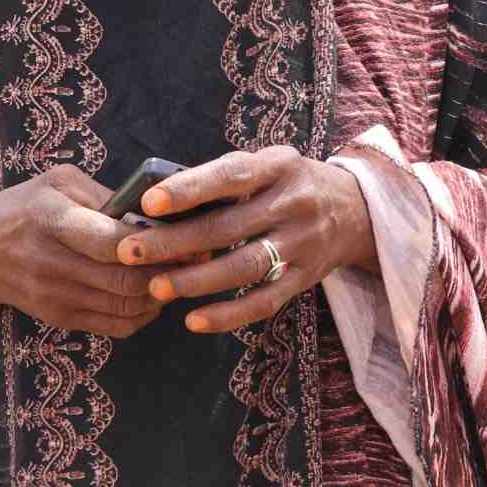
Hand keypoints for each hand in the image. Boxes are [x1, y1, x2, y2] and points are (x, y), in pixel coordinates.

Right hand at [0, 164, 164, 342]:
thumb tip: (152, 215)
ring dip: (162, 293)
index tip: (181, 234)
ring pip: (127, 306)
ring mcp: (56, 296)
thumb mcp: (56, 183)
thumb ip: (104, 196)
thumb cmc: (23, 209)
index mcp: (51, 218)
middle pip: (125, 280)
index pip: (109, 241)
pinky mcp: (61, 319)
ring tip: (181, 273)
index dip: (151, 243)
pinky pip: (116, 325)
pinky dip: (145, 314)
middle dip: (169, 271)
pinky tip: (154, 294)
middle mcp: (51, 262)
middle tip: (196, 256)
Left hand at [113, 145, 376, 334]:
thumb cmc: (288, 183)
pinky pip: (264, 302)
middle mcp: (293, 204)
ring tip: (156, 287)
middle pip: (228, 228)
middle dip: (175, 242)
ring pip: (244, 268)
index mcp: (277, 167)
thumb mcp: (266, 165)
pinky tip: (193, 321)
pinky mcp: (306, 278)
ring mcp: (303, 243)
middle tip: (130, 252)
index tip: (149, 202)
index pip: (230, 177)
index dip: (189, 190)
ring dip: (195, 281)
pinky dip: (228, 315)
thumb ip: (223, 181)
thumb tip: (155, 205)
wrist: (355, 208)